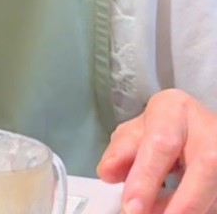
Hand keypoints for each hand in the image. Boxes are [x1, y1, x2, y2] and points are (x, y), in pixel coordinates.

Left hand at [98, 89, 216, 213]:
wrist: (196, 129)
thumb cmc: (165, 130)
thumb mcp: (137, 133)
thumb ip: (121, 152)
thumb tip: (109, 173)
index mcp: (174, 110)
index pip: (161, 145)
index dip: (146, 179)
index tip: (132, 207)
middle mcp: (208, 127)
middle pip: (204, 166)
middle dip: (179, 204)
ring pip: (214, 190)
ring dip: (185, 210)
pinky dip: (197, 210)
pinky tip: (175, 210)